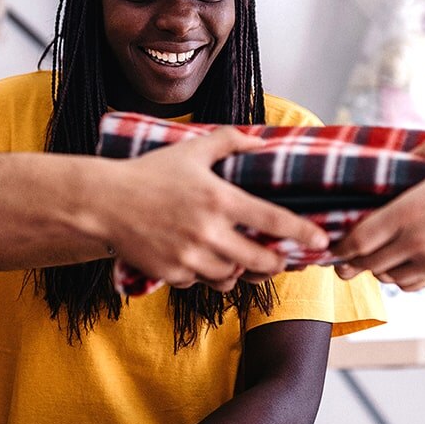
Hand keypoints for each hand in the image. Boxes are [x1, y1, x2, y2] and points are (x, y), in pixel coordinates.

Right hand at [101, 127, 326, 290]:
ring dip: (239, 269)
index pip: (274, 222)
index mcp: (220, 199)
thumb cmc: (148, 173)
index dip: (303, 233)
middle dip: (275, 262)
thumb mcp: (191, 150)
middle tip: (278, 258)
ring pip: (233, 276)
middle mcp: (210, 232)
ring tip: (236, 257)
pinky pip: (202, 282)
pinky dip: (207, 274)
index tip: (320, 240)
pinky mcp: (173, 274)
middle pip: (262, 261)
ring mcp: (191, 257)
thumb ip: (230, 141)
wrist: (104, 203)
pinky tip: (201, 260)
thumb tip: (261, 141)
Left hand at [330, 138, 424, 290]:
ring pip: (396, 279)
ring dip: (386, 273)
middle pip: (371, 265)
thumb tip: (410, 153)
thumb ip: (424, 151)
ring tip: (382, 266)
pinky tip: (419, 266)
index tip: (333, 248)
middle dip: (354, 266)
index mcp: (409, 212)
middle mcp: (416, 243)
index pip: (359, 239)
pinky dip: (417, 276)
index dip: (341, 248)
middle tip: (344, 266)